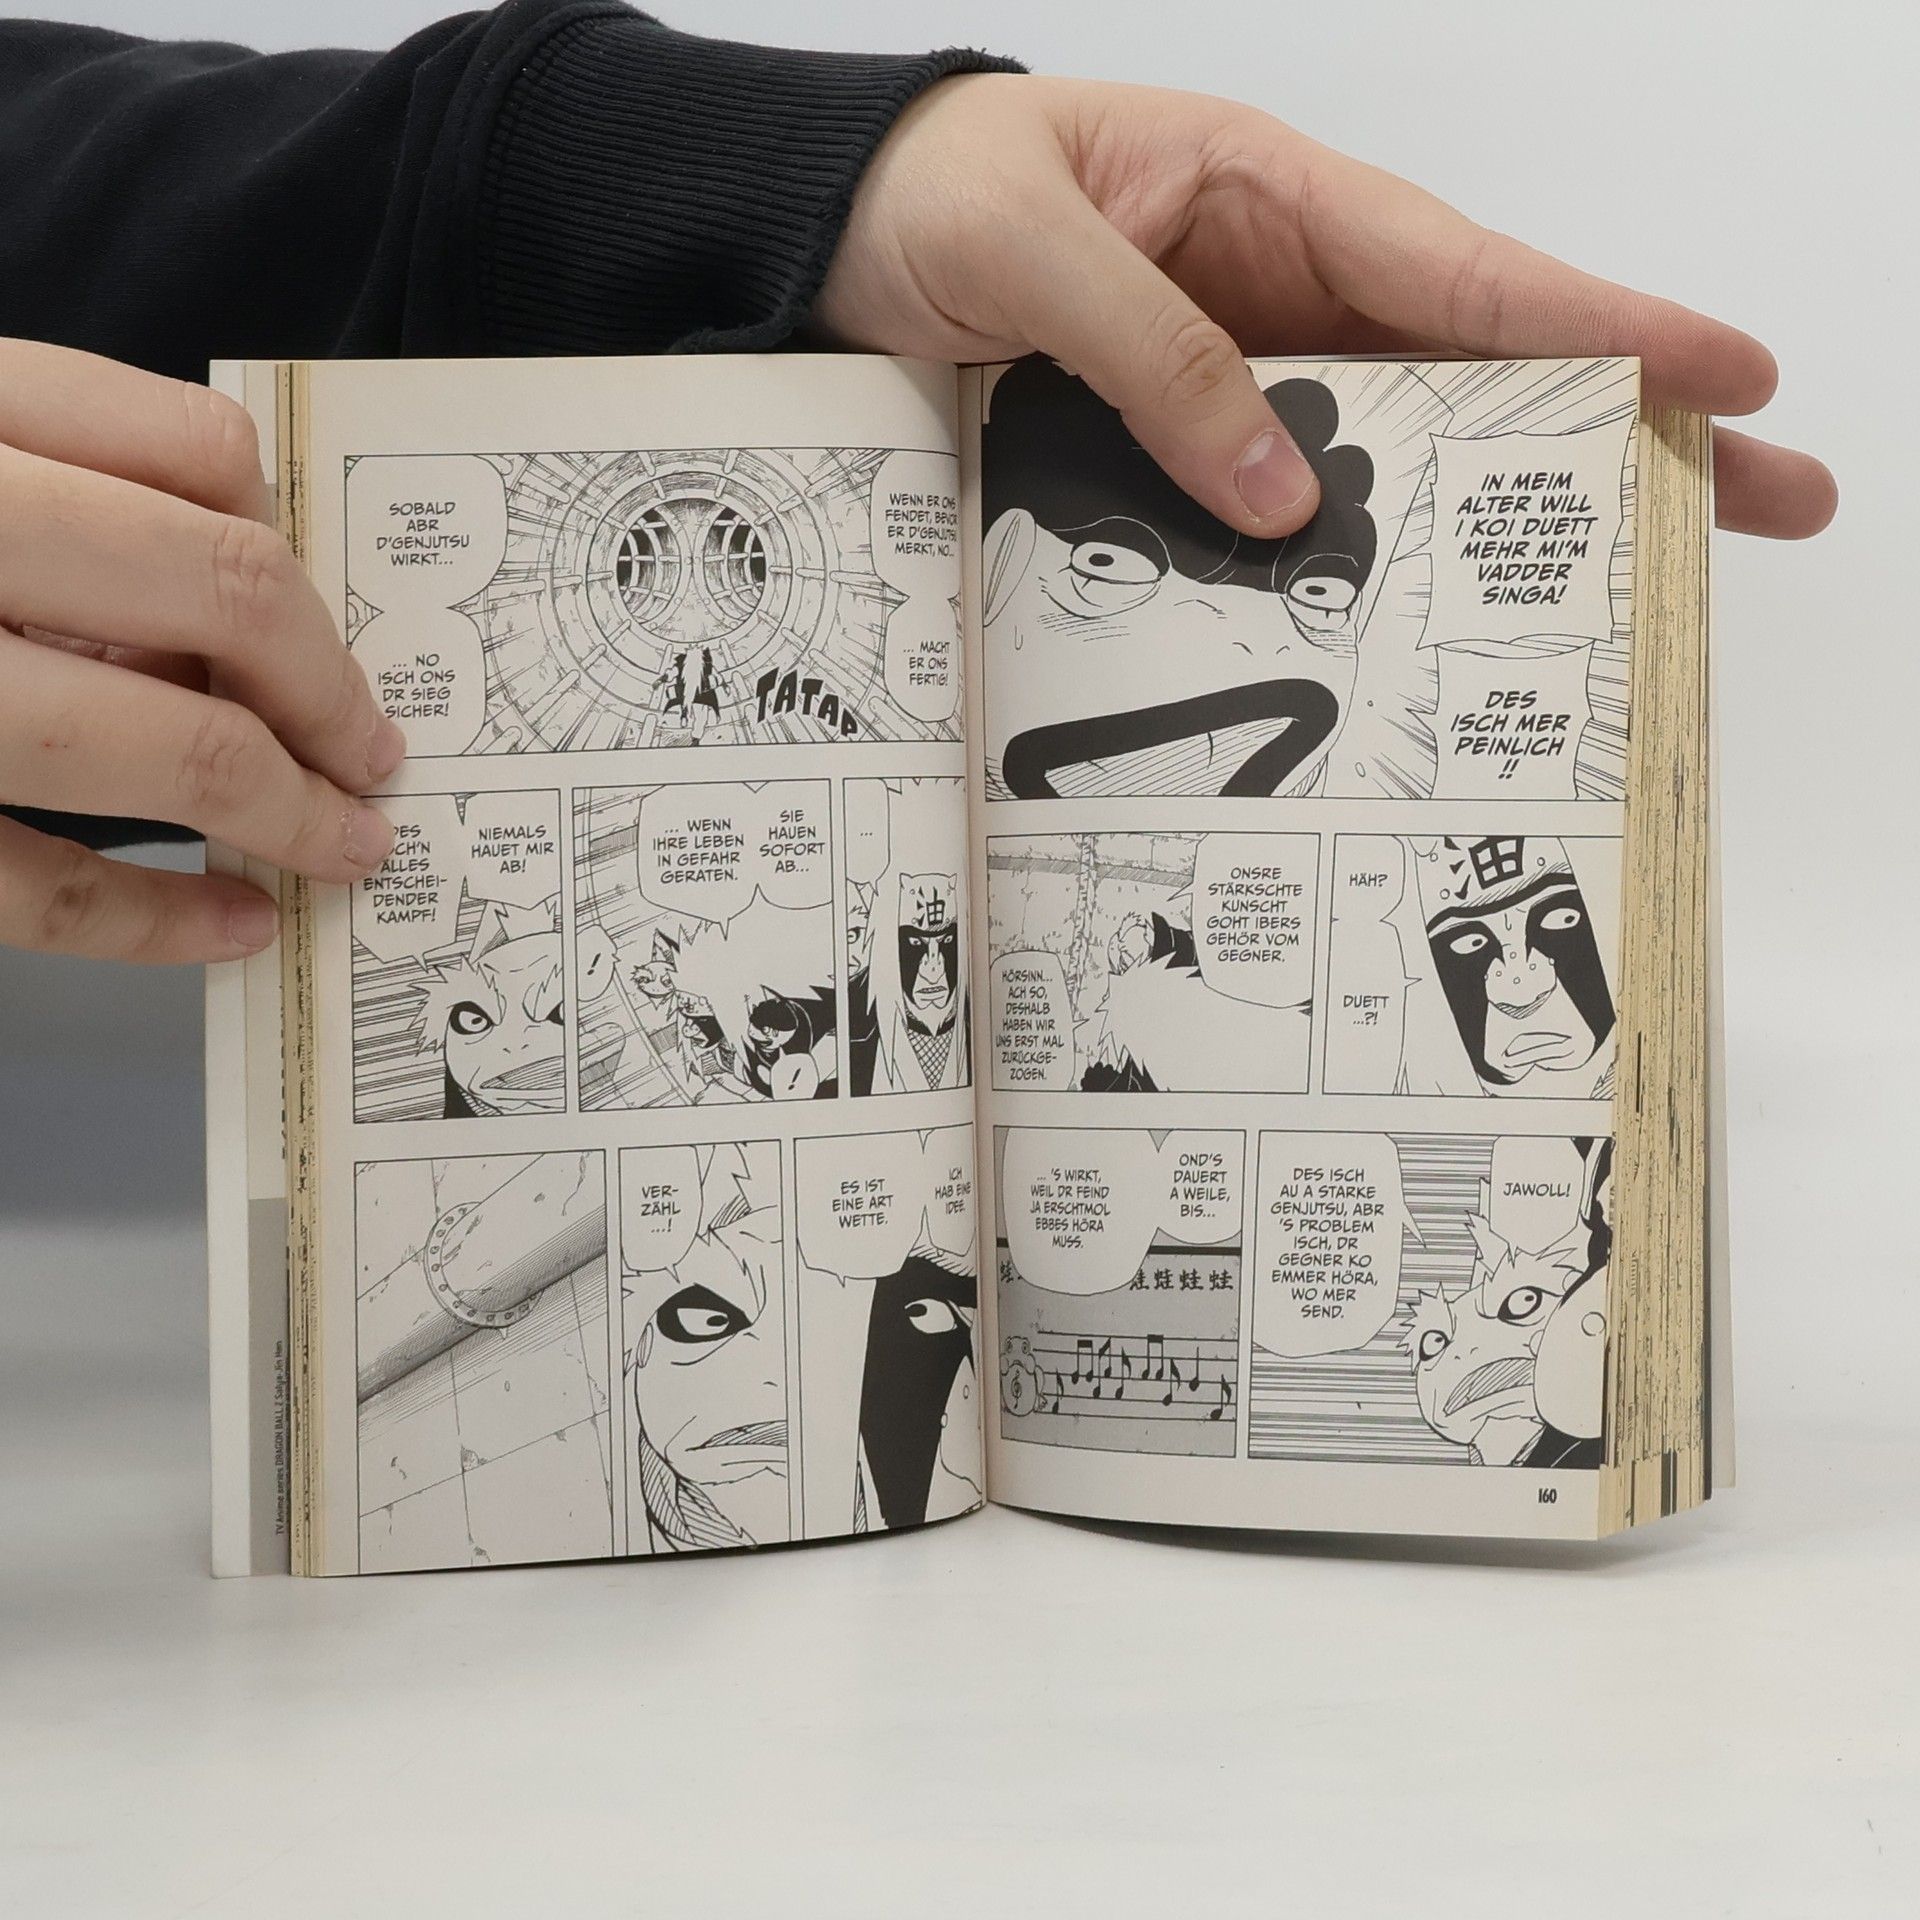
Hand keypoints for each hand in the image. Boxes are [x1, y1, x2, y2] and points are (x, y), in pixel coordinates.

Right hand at [0, 340, 401, 963]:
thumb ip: (46, 483)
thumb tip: (231, 597)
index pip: (199, 453)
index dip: (295, 558)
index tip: (330, 632)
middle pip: (219, 590)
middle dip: (333, 689)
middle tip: (374, 753)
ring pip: (155, 743)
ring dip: (288, 807)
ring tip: (345, 844)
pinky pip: (34, 887)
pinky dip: (158, 919)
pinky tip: (237, 923)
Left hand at [819, 75, 1834, 539]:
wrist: (816, 240)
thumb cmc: (918, 192)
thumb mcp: (1028, 251)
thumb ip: (1154, 357)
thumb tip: (1284, 497)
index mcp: (1269, 194)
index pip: (1467, 269)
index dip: (1606, 328)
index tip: (1732, 376)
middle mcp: (1278, 287)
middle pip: (1479, 369)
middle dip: (1618, 433)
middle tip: (1758, 503)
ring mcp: (1238, 371)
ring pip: (1401, 447)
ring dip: (1500, 514)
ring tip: (1621, 584)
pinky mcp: (1179, 443)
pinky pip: (1289, 500)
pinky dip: (1354, 555)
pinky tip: (1413, 610)